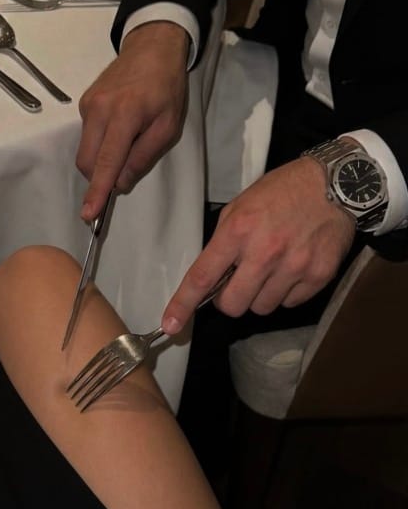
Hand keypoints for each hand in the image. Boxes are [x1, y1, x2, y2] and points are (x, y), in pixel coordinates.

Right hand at [76, 21, 189, 220]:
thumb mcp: (168, 126)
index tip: (88, 213)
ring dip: (100, 161)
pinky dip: (100, 145)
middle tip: (124, 172)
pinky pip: (87, 136)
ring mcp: (87, 106)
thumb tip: (121, 183)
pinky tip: (118, 131)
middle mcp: (99, 111)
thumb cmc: (167, 87)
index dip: (97, 191)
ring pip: (85, 151)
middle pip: (87, 162)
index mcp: (124, 115)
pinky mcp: (84, 104)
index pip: (106, 162)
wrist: (151, 47)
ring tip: (126, 144)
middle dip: (100, 178)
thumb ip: (143, 156)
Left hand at [161, 156, 356, 333]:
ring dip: (260, 295)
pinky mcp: (319, 276)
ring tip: (271, 269)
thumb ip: (223, 243)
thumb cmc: (281, 192)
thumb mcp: (240, 207)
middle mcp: (264, 252)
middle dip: (230, 299)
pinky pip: (289, 304)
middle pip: (233, 305)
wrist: (337, 183)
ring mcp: (294, 266)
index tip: (170, 325)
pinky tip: (293, 268)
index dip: (183, 305)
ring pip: (261, 308)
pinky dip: (286, 292)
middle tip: (238, 282)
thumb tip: (210, 278)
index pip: (202, 277)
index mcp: (237, 231)